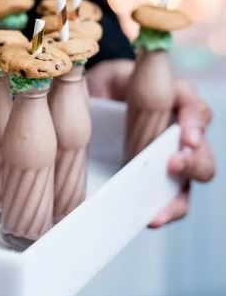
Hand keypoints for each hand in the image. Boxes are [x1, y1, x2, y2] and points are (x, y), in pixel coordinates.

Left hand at [87, 59, 214, 227]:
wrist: (94, 103)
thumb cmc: (108, 87)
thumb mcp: (114, 76)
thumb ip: (122, 79)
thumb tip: (110, 95)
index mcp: (176, 104)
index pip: (196, 112)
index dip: (194, 124)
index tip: (184, 137)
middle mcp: (180, 136)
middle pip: (202, 155)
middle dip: (193, 164)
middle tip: (172, 166)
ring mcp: (170, 161)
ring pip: (189, 185)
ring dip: (178, 198)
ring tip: (159, 210)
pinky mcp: (156, 182)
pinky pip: (169, 202)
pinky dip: (163, 212)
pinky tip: (150, 219)